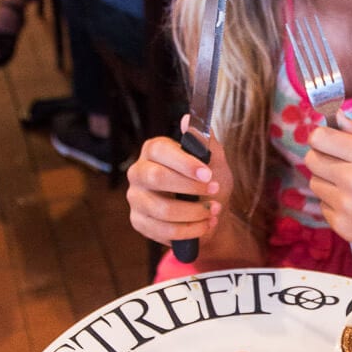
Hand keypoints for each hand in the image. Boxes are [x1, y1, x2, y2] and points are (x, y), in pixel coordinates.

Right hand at [126, 117, 231, 248]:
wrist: (210, 214)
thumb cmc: (209, 182)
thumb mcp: (215, 160)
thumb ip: (204, 140)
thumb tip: (188, 120)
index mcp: (154, 151)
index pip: (160, 151)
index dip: (184, 163)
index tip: (207, 173)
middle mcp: (139, 172)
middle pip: (155, 178)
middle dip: (189, 188)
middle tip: (214, 191)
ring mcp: (136, 198)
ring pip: (161, 209)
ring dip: (194, 213)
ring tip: (214, 211)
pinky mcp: (139, 222)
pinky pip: (162, 230)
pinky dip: (189, 230)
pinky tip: (204, 225)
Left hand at [305, 112, 351, 274]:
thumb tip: (335, 115)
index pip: (319, 137)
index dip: (319, 138)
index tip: (326, 142)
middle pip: (311, 159)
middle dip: (319, 159)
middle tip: (337, 165)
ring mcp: (347, 204)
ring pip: (314, 183)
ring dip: (327, 183)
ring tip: (351, 189)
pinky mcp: (341, 224)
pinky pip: (322, 206)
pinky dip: (333, 205)